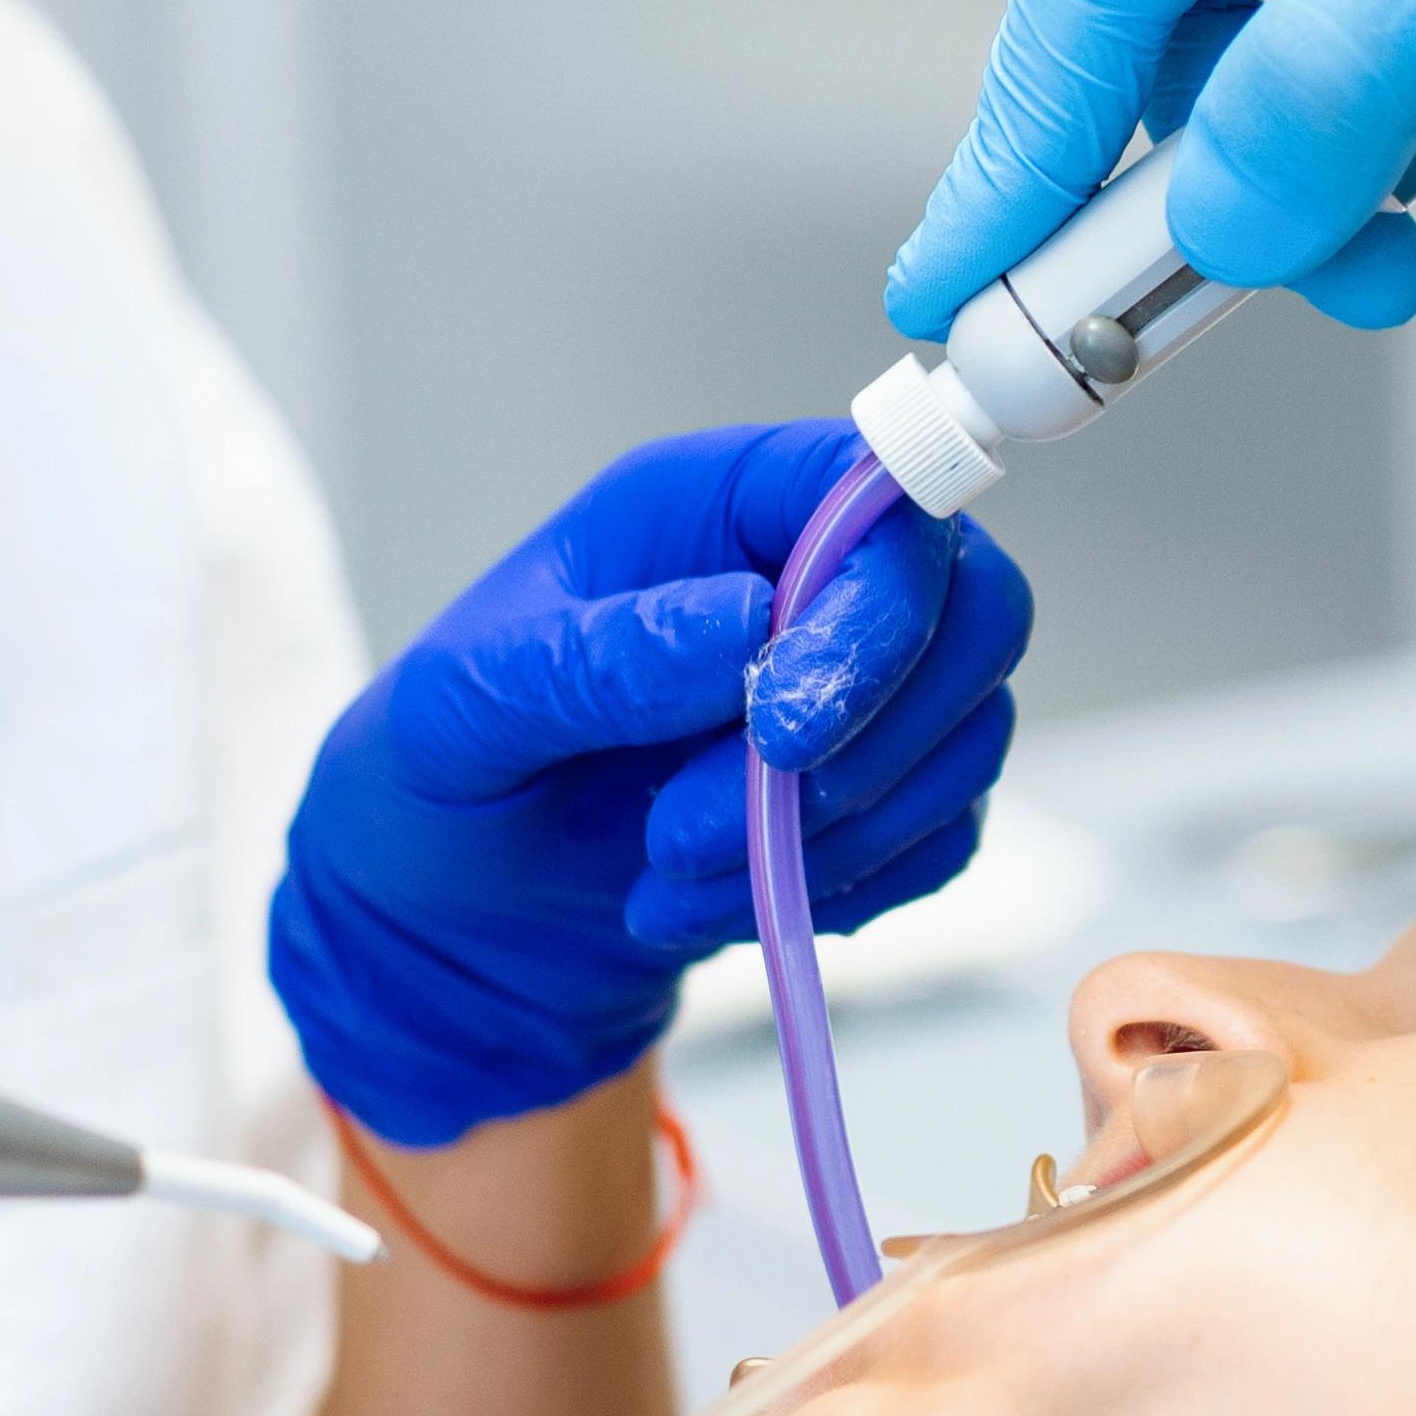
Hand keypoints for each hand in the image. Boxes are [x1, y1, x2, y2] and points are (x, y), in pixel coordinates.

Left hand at [271, 423, 1030, 1145]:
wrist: (454, 922)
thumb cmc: (441, 779)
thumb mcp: (462, 709)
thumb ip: (592, 658)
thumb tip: (741, 621)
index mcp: (714, 508)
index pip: (881, 492)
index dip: (877, 602)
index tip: (783, 728)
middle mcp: (811, 578)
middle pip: (974, 610)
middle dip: (868, 739)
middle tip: (703, 823)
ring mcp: (864, 690)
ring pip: (966, 736)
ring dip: (833, 837)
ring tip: (668, 876)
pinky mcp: (879, 796)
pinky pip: (941, 836)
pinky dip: (847, 890)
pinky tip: (719, 908)